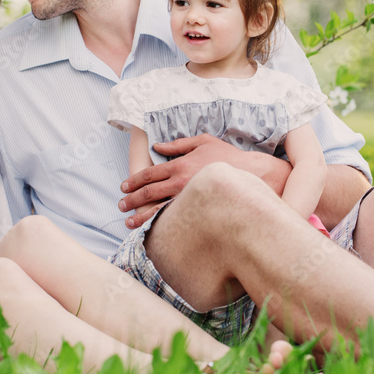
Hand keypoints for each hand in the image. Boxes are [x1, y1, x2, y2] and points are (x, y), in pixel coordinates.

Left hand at [118, 134, 289, 227]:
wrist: (252, 175)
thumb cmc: (227, 156)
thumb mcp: (203, 141)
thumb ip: (179, 143)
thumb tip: (158, 146)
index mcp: (179, 165)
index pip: (149, 174)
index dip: (133, 180)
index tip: (124, 186)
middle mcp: (180, 183)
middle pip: (148, 193)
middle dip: (131, 200)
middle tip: (121, 205)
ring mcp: (188, 200)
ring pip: (157, 210)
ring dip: (140, 217)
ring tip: (128, 223)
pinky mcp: (198, 212)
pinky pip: (175, 220)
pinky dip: (160, 226)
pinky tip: (152, 232)